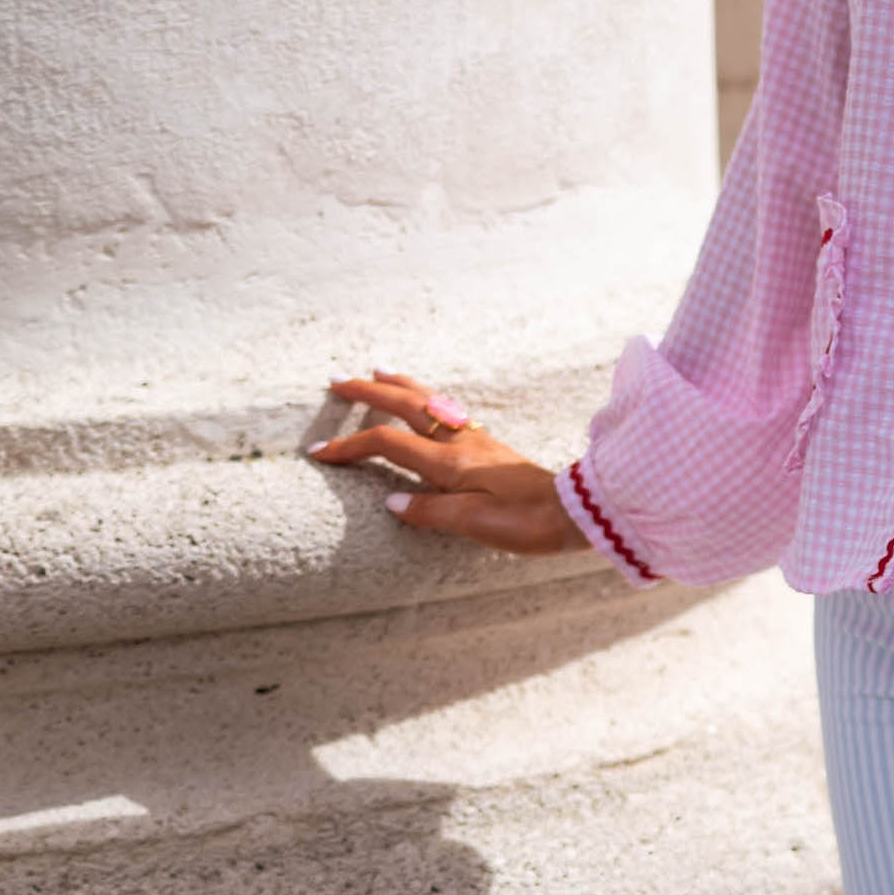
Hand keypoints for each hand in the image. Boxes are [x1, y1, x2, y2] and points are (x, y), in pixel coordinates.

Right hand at [309, 369, 589, 558]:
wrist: (577, 511)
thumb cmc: (527, 522)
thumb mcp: (473, 522)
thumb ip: (429, 510)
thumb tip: (391, 502)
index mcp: (449, 461)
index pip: (386, 443)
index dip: (349, 446)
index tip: (317, 452)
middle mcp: (461, 442)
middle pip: (405, 407)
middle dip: (367, 393)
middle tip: (336, 380)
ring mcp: (478, 440)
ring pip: (430, 401)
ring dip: (399, 386)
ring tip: (378, 371)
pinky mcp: (491, 447)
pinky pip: (449, 411)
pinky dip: (426, 398)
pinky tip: (427, 402)